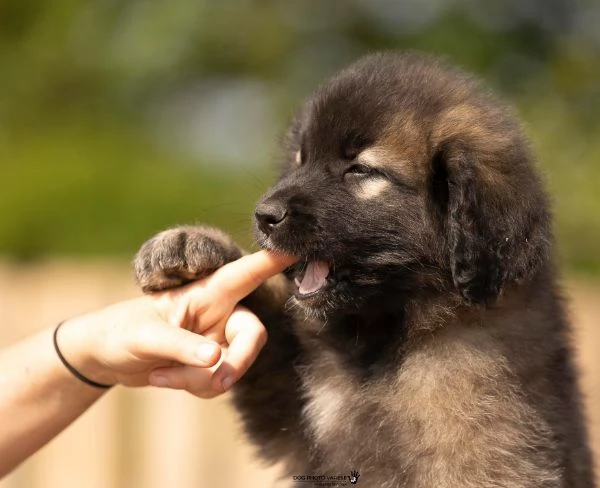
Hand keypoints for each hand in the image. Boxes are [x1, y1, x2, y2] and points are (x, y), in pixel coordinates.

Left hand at [57, 251, 295, 397]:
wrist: (108, 358)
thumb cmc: (122, 331)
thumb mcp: (145, 336)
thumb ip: (181, 346)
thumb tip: (215, 361)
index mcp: (207, 293)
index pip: (247, 273)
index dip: (274, 260)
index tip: (300, 246)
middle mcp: (220, 314)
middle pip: (253, 335)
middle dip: (236, 362)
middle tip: (217, 380)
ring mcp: (217, 341)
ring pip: (233, 367)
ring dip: (199, 381)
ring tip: (162, 375)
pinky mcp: (211, 365)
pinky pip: (218, 384)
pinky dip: (194, 388)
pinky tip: (165, 378)